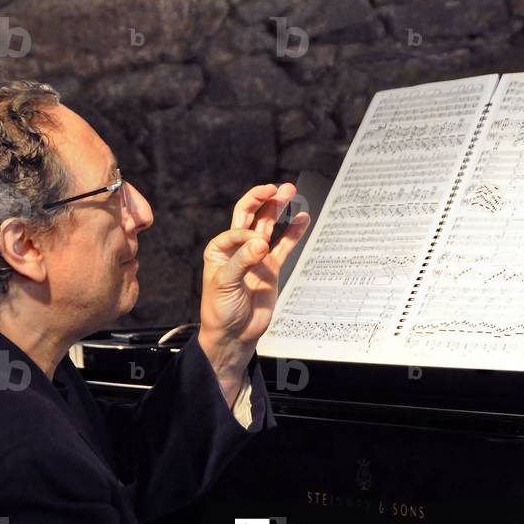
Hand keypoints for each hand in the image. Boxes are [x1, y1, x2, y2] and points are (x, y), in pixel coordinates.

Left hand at [198, 183, 309, 401]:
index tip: (257, 248)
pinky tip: (303, 218)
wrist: (233, 335)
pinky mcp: (270, 268)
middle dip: (265, 200)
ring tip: (292, 192)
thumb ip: (242, 261)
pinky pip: (284, 246)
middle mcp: (238, 249)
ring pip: (270, 227)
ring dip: (280, 210)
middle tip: (280, 188)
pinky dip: (293, 232)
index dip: (249, 232)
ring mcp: (256, 257)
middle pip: (253, 216)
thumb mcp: (225, 284)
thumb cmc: (220, 310)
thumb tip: (261, 242)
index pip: (238, 227)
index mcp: (220, 248)